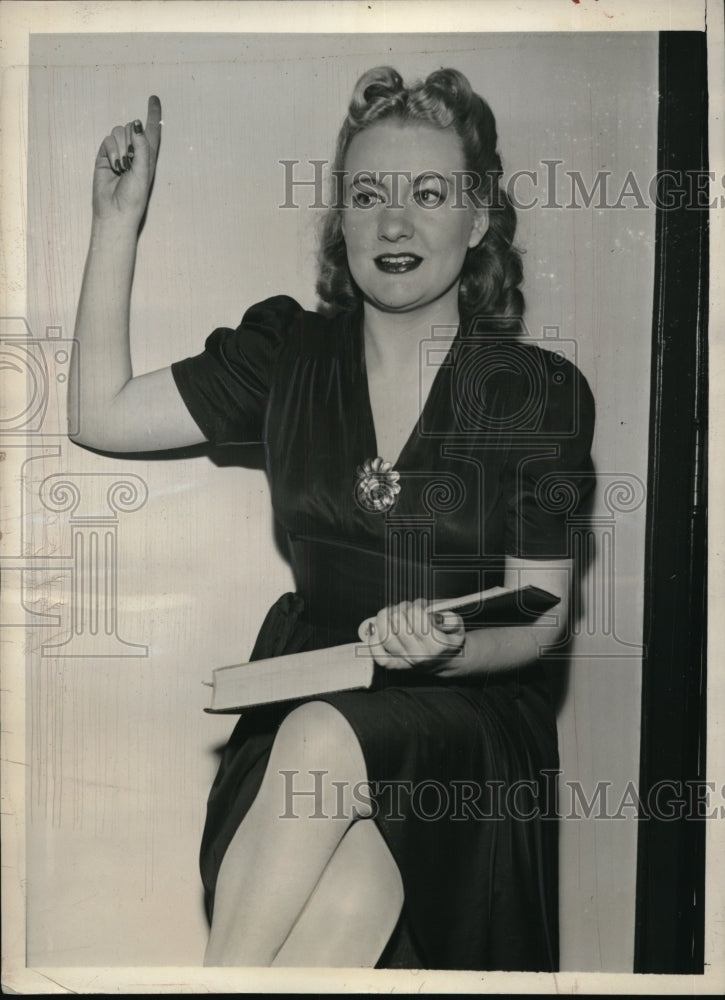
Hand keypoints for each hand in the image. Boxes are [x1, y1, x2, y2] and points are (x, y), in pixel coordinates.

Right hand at [92, 95, 162, 223]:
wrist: (115, 210)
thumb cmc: (134, 196)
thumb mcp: (144, 171)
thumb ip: (142, 147)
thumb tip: (136, 123)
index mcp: (149, 155)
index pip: (153, 129)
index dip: (153, 113)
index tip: (153, 98)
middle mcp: (134, 151)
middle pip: (131, 127)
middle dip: (131, 142)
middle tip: (131, 164)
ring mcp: (119, 151)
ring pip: (119, 131)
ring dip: (121, 149)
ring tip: (122, 168)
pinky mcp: (105, 154)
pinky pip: (107, 140)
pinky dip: (111, 152)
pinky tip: (114, 167)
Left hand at [363, 598, 464, 672]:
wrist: (444, 661)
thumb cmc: (448, 639)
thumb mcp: (457, 628)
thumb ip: (452, 619)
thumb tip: (439, 616)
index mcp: (436, 645)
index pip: (416, 618)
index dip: (415, 607)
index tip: (419, 607)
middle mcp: (420, 656)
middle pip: (399, 625)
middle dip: (401, 610)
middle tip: (406, 608)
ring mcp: (406, 661)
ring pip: (386, 637)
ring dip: (385, 618)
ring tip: (392, 613)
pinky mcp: (395, 665)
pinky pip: (379, 656)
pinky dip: (373, 642)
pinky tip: (375, 629)